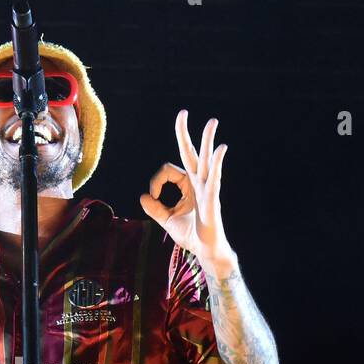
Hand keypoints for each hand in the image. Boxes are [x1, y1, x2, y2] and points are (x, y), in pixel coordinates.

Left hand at [140, 113, 237, 278]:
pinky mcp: (212, 198)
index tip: (153, 196)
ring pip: (205, 160)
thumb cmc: (191, 235)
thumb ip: (155, 208)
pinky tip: (220, 149)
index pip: (168, 171)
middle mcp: (197, 183)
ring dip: (207, 140)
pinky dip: (216, 163)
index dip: (156, 181)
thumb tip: (143, 196)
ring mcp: (206, 188)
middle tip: (182, 112)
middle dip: (184, 133)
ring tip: (212, 122)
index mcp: (187, 186)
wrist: (206, 251)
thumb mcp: (167, 220)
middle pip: (190, 153)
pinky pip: (214, 178)